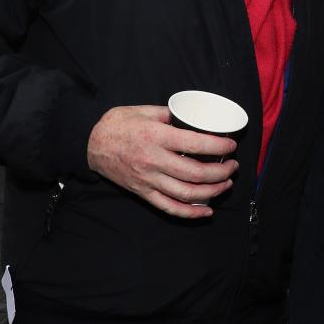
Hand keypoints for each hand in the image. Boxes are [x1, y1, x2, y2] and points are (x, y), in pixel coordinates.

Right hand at [87, 105, 238, 218]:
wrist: (89, 144)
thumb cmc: (117, 124)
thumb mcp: (144, 110)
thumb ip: (170, 114)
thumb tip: (192, 117)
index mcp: (157, 136)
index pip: (196, 144)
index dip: (219, 146)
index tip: (231, 145)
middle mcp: (154, 161)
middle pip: (196, 173)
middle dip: (221, 172)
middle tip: (233, 166)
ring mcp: (148, 180)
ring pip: (187, 193)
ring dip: (212, 191)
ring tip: (226, 184)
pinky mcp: (143, 192)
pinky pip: (170, 207)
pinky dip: (190, 213)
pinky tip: (207, 210)